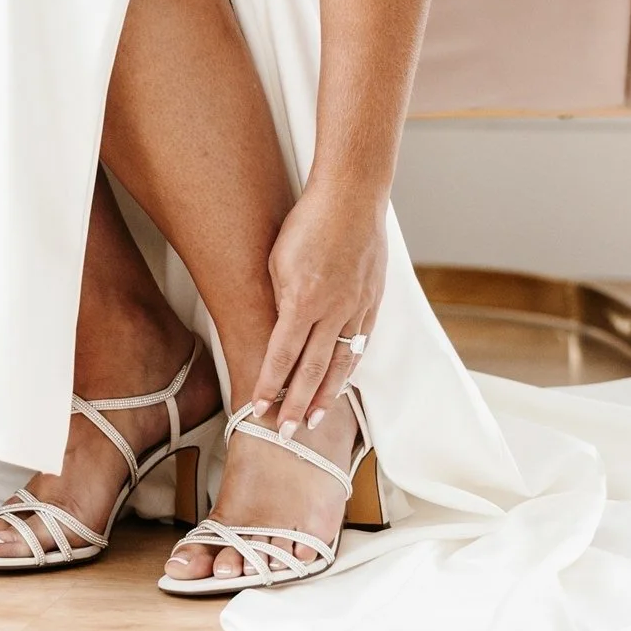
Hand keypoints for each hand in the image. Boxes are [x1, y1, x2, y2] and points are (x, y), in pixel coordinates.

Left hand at [250, 183, 386, 433]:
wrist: (352, 197)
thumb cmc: (307, 222)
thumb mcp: (278, 260)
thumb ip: (279, 300)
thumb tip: (279, 333)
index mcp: (302, 300)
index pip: (281, 356)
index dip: (269, 386)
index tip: (258, 408)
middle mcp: (332, 311)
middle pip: (311, 370)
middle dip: (296, 405)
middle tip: (285, 434)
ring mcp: (356, 308)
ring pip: (340, 364)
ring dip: (325, 396)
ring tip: (315, 421)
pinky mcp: (372, 302)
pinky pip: (359, 345)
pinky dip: (348, 369)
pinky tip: (340, 384)